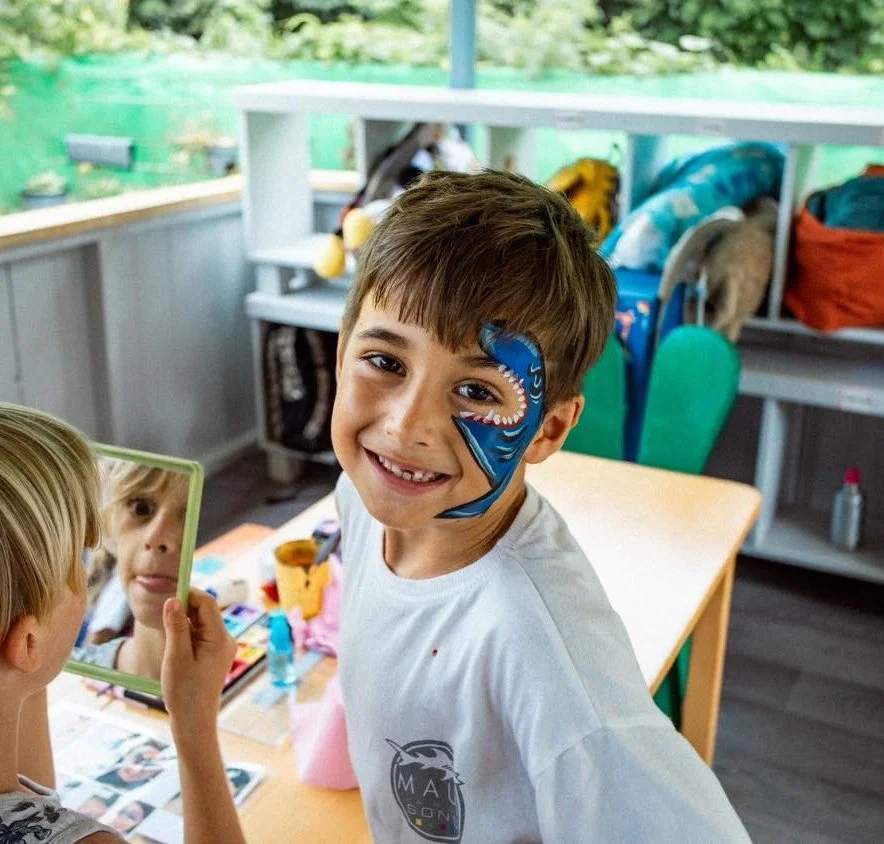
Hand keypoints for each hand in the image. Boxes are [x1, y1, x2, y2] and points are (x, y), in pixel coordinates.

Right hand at [161, 589, 235, 738]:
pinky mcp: (212, 654)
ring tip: (169, 642)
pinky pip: (199, 634)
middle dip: (184, 609)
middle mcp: (224, 639)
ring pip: (199, 622)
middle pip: (204, 611)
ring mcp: (220, 647)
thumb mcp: (176, 657)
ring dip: (182, 623)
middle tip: (162, 618)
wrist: (194, 721)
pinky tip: (174, 649)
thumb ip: (175, 627)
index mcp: (220, 638)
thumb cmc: (185, 692)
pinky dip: (185, 634)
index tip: (167, 595)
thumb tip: (173, 600)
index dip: (188, 595)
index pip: (206, 603)